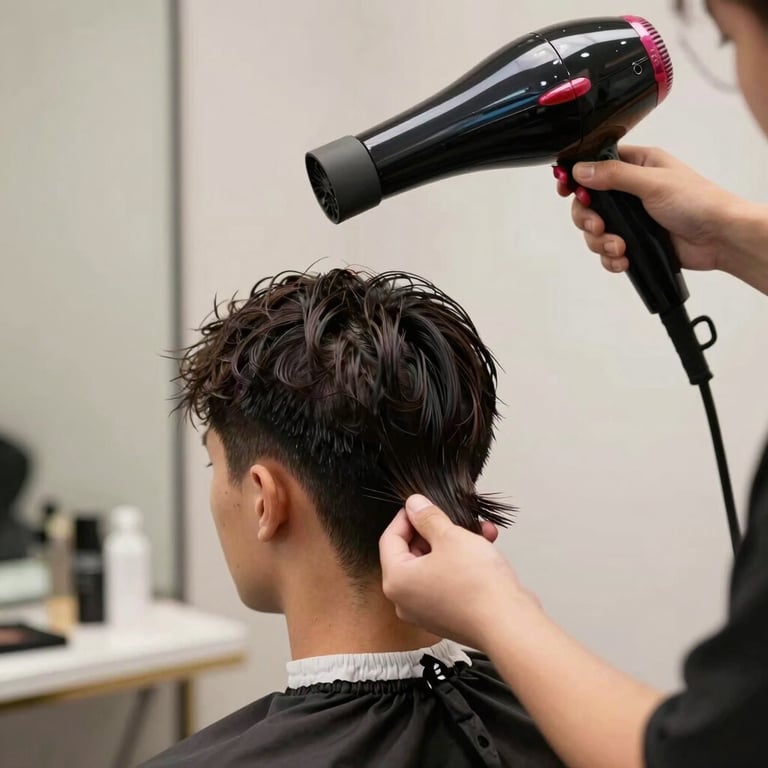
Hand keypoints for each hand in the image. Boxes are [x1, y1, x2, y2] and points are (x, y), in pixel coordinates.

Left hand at [379, 494, 537, 648]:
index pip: (390, 539)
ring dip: (455, 543)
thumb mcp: (450, 537)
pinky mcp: (448, 616)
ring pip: (435, 565)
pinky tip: (485, 546)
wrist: (509, 624)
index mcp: (396, 580)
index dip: (407, 516)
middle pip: (412, 553)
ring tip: (477, 529)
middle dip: (436, 530)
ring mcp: (427, 611)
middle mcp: (406, 600)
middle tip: (450, 515)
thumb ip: (428, 517)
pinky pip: (448, 581)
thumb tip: (414, 505)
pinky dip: (463, 563)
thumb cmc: (477, 586)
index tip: (421, 504)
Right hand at [556, 145, 742, 275]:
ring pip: (595, 231)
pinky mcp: (634, 242)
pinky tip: (623, 258)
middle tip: (598, 225)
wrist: (719, 238)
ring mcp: (631, 219)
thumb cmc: (698, 202)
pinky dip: (611, 258)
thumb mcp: (652, 182)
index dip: (577, 179)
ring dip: (601, 242)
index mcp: (637, 166)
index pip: (595, 167)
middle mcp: (630, 192)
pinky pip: (608, 252)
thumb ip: (613, 176)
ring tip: (619, 246)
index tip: (567, 190)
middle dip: (588, 218)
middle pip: (588, 204)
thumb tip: (581, 170)